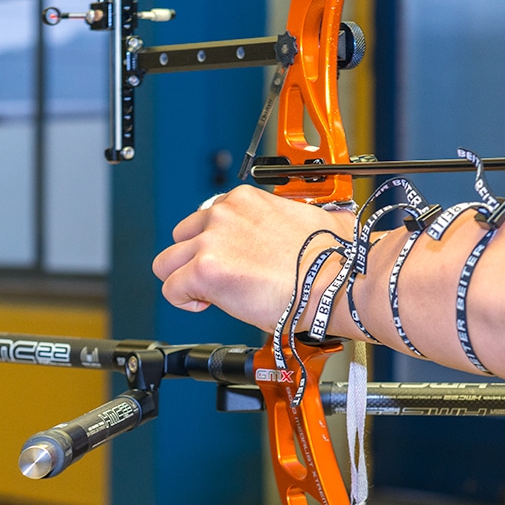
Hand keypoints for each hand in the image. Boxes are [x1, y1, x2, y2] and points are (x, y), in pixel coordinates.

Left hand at [152, 186, 355, 331]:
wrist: (337, 280)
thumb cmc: (331, 259)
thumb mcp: (303, 220)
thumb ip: (280, 222)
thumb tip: (298, 231)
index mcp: (245, 200)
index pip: (206, 218)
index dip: (215, 245)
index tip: (231, 261)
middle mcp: (223, 214)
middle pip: (180, 237)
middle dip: (193, 259)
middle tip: (218, 280)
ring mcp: (211, 241)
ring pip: (167, 263)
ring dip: (184, 280)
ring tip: (211, 294)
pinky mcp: (205, 270)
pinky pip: (171, 289)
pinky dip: (185, 302)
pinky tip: (209, 305)